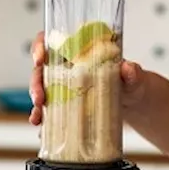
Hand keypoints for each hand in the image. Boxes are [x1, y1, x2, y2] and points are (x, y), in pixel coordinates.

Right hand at [28, 32, 146, 126]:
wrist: (132, 102)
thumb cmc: (130, 81)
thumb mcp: (133, 75)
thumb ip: (131, 72)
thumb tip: (127, 68)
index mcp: (79, 51)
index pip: (51, 40)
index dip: (39, 46)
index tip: (40, 59)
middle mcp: (66, 66)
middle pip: (41, 69)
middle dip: (35, 83)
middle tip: (40, 98)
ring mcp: (63, 86)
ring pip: (41, 90)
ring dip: (36, 104)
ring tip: (38, 117)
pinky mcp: (65, 104)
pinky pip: (49, 110)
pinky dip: (43, 119)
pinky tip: (42, 129)